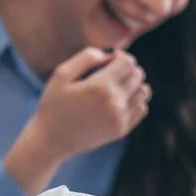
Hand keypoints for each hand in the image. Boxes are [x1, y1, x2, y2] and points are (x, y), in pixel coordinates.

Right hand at [3, 47, 151, 195]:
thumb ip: (86, 57)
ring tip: (115, 87)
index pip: (128, 62)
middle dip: (126, 69)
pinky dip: (134, 101)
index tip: (107, 61)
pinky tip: (117, 101)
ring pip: (143, 92)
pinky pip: (141, 109)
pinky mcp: (121, 130)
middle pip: (138, 75)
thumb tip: (109, 55)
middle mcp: (114, 103)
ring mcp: (120, 119)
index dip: (119, 56)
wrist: (51, 140)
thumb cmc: (54, 104)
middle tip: (108, 74)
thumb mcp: (61, 74)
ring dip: (133, 85)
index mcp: (100, 87)